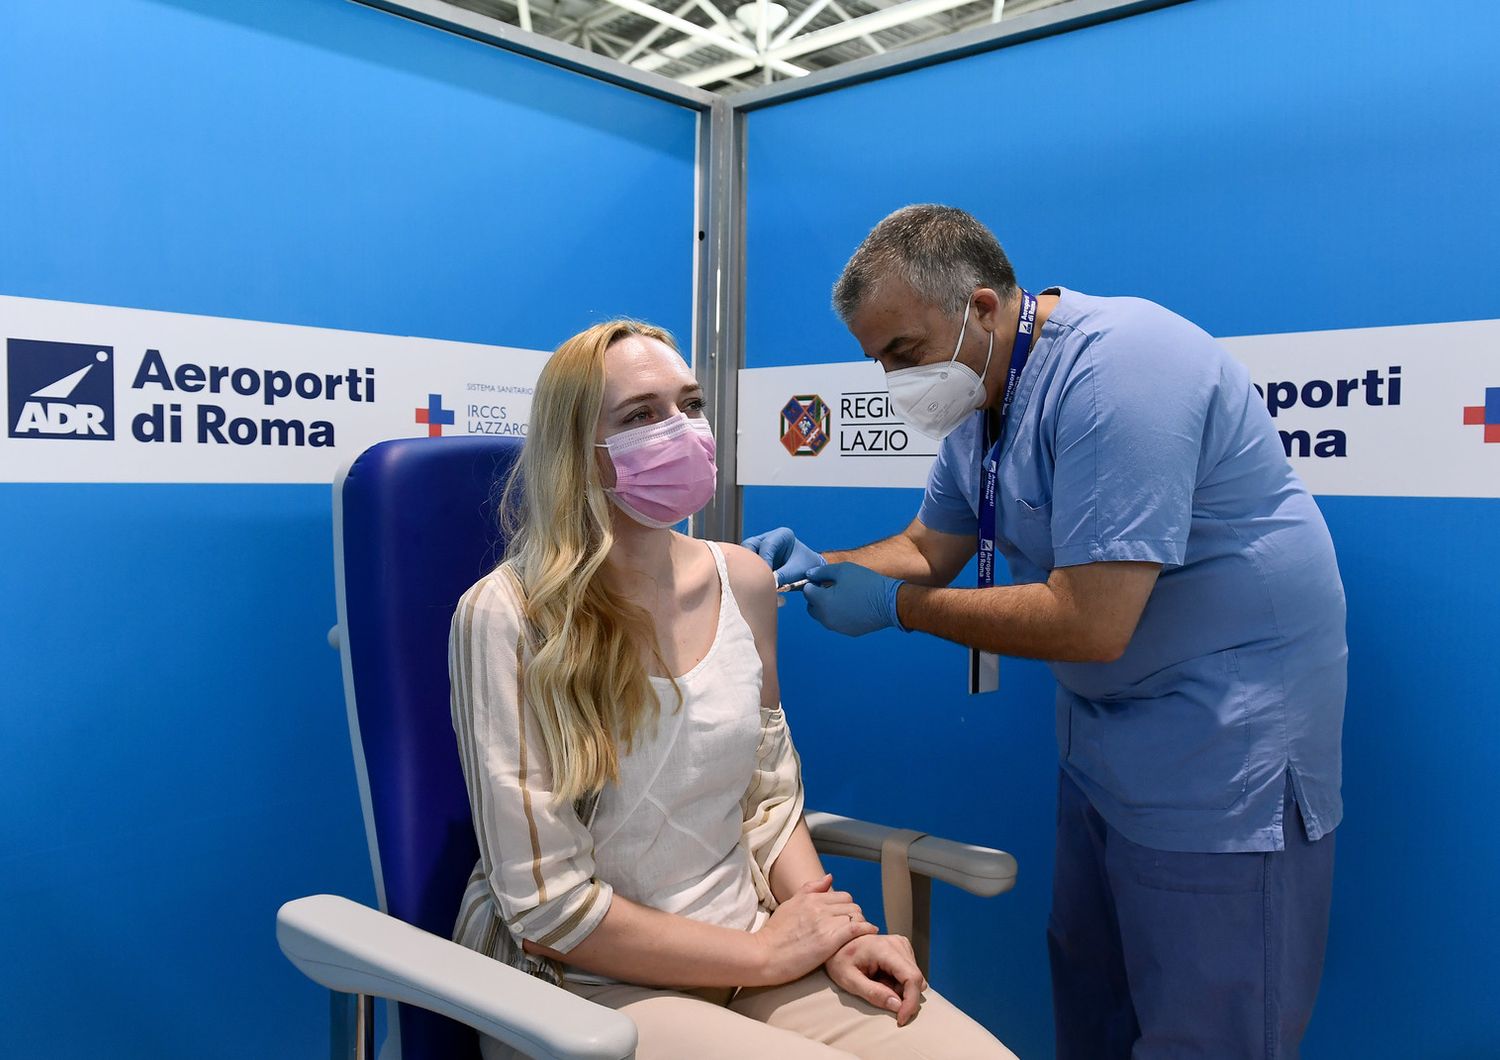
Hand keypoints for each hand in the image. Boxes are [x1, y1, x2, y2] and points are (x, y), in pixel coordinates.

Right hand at [742, 527, 824, 586]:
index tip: (767, 574)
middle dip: (751, 561)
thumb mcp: (796, 572)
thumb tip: (768, 583)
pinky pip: (746, 563)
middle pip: (750, 545)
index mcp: (783, 534)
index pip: (767, 544)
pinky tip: (754, 582)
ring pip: (745, 554)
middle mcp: (769, 537)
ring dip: (747, 567)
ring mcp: (761, 547)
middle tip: (755, 576)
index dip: (764, 560)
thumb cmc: (805, 568)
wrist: (809, 574)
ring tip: (755, 580)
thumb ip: (782, 576)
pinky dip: (749, 572)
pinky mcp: (756, 558)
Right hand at [752, 874, 876, 984]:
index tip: (846, 919)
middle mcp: (818, 906)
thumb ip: (810, 889)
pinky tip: (870, 933)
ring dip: (860, 924)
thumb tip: (830, 877)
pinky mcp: (829, 939)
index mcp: (810, 897)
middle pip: (852, 905)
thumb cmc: (774, 934)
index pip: (842, 896)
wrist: (763, 954)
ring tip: (858, 935)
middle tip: (854, 929)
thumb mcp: (789, 905)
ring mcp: (824, 922)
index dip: (847, 908)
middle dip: (855, 916)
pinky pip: (856, 928)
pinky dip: (866, 929)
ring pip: (856, 915)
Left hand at [802, 562, 905, 636]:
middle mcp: (826, 618)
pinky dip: (839, 615)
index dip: (813, 583)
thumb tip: (809, 575)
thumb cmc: (866, 583)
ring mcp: (837, 627)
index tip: (824, 579)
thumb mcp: (843, 570)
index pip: (807, 592)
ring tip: (844, 596)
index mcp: (823, 602)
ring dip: (827, 607)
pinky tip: (852, 605)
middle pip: (812, 607)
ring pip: (824, 616)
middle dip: (817, 598)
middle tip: (831, 588)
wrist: (890, 602)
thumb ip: (821, 572)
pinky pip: (837, 622)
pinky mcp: (848, 632)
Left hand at [825, 933, 926, 1026]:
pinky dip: (899, 983)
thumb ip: (873, 993)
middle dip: (903, 997)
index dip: (911, 1001)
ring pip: (915, 978)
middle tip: (880, 998)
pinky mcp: (902, 948)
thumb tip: (897, 1005)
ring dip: (900, 990)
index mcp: (884, 948)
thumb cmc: (838, 960)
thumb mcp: (848, 980)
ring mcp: (901, 944)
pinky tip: (882, 979)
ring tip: (877, 984)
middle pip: (916, 979)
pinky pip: (910, 973)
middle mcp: (897, 943)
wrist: (835, 943)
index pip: (912, 977)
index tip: (901, 1019)